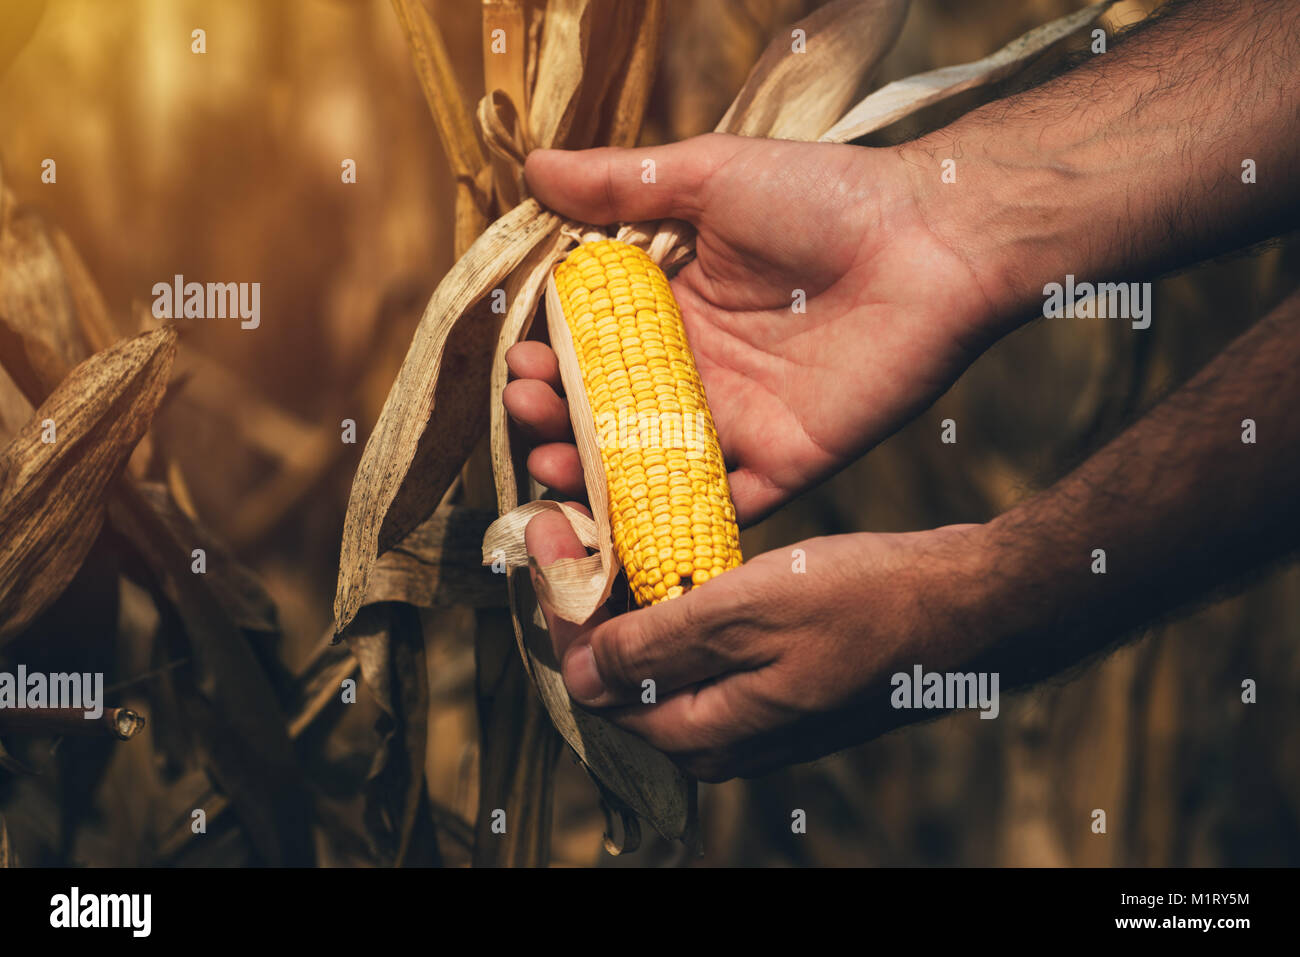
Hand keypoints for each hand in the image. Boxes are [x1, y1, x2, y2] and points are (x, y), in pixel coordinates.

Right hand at [510, 133, 998, 523]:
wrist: (929, 240)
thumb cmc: (823, 196)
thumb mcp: (710, 176)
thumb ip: (622, 183)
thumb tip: (532, 166)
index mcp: (677, 309)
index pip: (594, 347)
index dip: (552, 358)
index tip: (521, 360)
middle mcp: (700, 371)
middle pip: (610, 412)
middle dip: (559, 415)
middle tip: (529, 405)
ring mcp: (739, 422)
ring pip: (647, 464)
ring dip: (593, 471)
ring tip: (550, 457)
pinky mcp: (782, 463)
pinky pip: (718, 506)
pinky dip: (669, 522)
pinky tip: (615, 521)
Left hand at [526, 508, 990, 780]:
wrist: (970, 604)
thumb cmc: (869, 604)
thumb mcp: (750, 615)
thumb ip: (657, 650)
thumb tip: (580, 675)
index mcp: (705, 734)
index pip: (594, 682)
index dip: (558, 603)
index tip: (541, 527)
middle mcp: (721, 737)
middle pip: (620, 675)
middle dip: (582, 599)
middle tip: (562, 521)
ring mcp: (750, 710)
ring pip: (657, 657)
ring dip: (622, 595)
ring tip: (599, 526)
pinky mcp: (775, 680)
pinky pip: (699, 647)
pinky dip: (669, 599)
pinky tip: (661, 551)